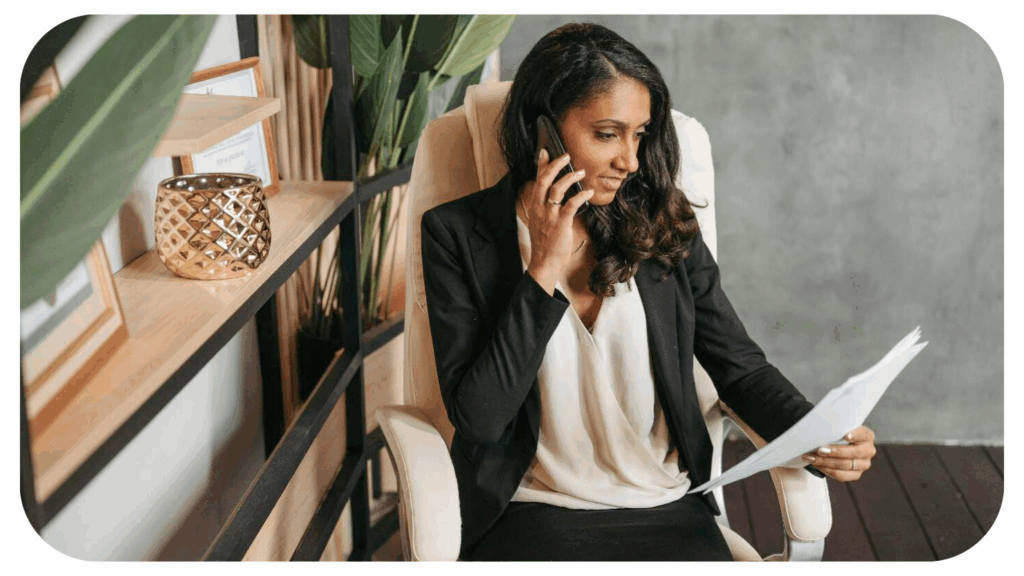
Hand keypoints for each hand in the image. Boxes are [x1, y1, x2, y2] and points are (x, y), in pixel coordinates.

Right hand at [523, 149, 593, 293]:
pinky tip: (589, 192)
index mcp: (534, 205)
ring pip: (557, 189)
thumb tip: (556, 193)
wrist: (544, 262)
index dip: (540, 164)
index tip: (545, 151)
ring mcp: (549, 215)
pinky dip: (581, 196)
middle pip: (545, 179)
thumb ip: (545, 206)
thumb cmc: (545, 242)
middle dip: (555, 165)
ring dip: (570, 178)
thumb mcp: (540, 220)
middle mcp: (540, 208)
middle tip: (566, 155)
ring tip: (581, 172)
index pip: (536, 180)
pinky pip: (571, 205)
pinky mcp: (561, 224)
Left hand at [802, 426, 876, 481]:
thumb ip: (836, 429)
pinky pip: (841, 475)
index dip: (855, 435)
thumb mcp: (839, 429)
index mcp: (867, 436)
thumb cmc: (838, 434)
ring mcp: (864, 464)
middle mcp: (868, 450)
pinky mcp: (856, 474)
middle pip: (853, 452)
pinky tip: (817, 465)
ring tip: (812, 458)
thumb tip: (822, 430)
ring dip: (826, 462)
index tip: (846, 436)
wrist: (839, 446)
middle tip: (819, 450)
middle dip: (835, 451)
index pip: (863, 434)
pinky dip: (827, 470)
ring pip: (845, 465)